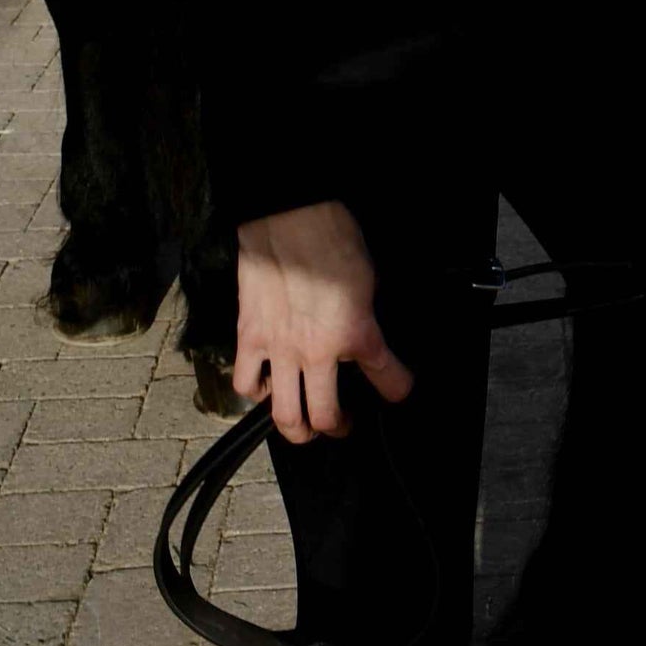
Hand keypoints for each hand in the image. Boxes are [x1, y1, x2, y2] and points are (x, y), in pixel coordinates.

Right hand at [235, 203, 413, 443]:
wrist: (289, 217)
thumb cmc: (332, 238)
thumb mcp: (370, 280)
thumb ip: (367, 316)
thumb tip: (363, 330)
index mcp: (356, 332)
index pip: (387, 379)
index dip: (398, 389)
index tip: (399, 390)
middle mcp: (317, 350)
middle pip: (327, 416)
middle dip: (340, 427)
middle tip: (344, 423)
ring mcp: (279, 348)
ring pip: (284, 415)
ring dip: (298, 428)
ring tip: (305, 424)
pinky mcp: (248, 338)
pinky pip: (246, 383)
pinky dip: (257, 392)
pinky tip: (268, 386)